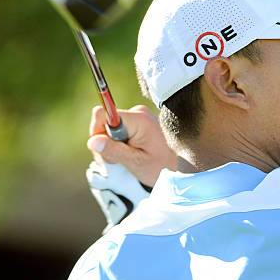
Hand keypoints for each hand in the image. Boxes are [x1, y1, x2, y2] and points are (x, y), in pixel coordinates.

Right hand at [86, 105, 176, 232]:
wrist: (187, 167)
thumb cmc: (164, 167)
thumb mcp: (136, 162)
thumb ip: (114, 151)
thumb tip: (92, 141)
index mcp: (137, 119)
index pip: (102, 113)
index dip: (97, 132)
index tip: (105, 149)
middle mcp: (137, 113)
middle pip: (104, 122)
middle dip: (105, 143)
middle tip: (119, 162)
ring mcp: (139, 117)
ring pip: (110, 128)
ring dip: (113, 146)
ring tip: (128, 161)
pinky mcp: (140, 123)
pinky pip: (120, 131)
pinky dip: (120, 145)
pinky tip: (131, 156)